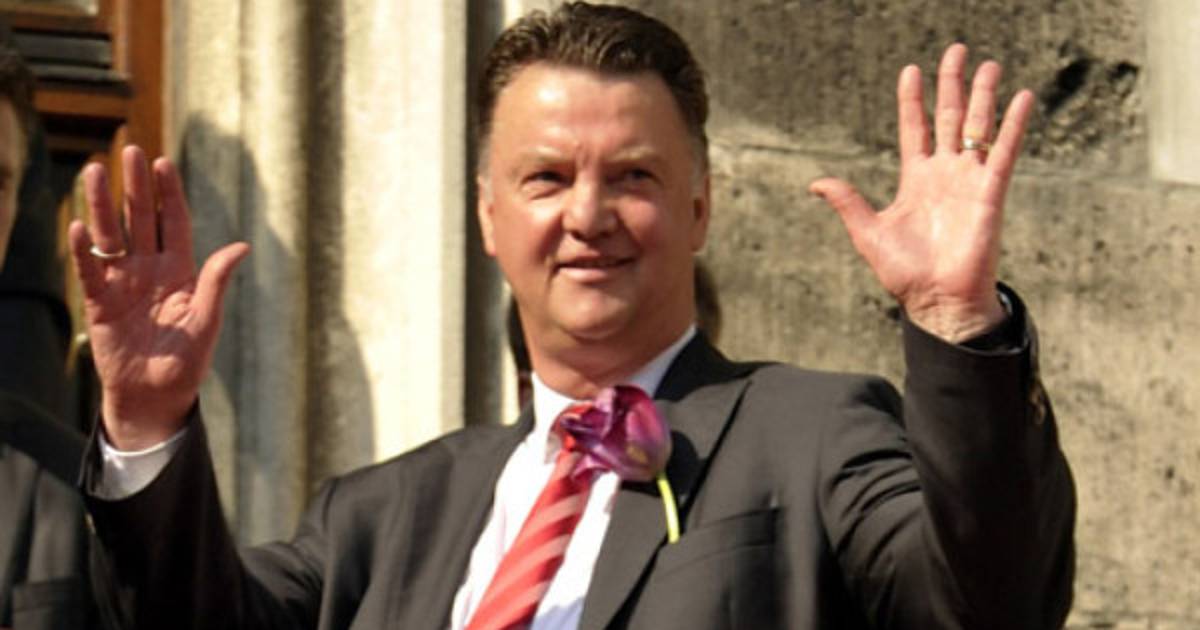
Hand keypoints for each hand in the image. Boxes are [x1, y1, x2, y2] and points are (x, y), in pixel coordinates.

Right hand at [68, 146, 248, 449]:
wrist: (157, 394)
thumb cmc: (188, 359)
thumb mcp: (207, 318)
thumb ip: (217, 280)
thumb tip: (242, 245)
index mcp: (180, 270)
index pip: (172, 222)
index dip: (167, 194)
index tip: (162, 163)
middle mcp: (149, 270)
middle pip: (139, 219)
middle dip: (134, 187)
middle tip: (129, 151)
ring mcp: (123, 283)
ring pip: (111, 236)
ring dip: (103, 206)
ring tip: (95, 171)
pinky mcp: (100, 303)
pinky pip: (90, 271)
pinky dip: (83, 251)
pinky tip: (78, 226)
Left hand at [810, 43, 1032, 341]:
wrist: (936, 299)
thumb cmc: (904, 272)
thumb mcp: (867, 231)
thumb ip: (847, 202)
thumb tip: (814, 183)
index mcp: (915, 179)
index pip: (915, 128)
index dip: (913, 100)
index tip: (912, 69)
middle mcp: (944, 173)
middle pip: (950, 118)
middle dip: (952, 85)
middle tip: (956, 50)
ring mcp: (969, 180)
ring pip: (978, 127)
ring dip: (984, 96)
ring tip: (989, 64)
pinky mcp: (991, 193)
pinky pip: (1004, 152)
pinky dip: (1013, 125)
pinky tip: (1022, 98)